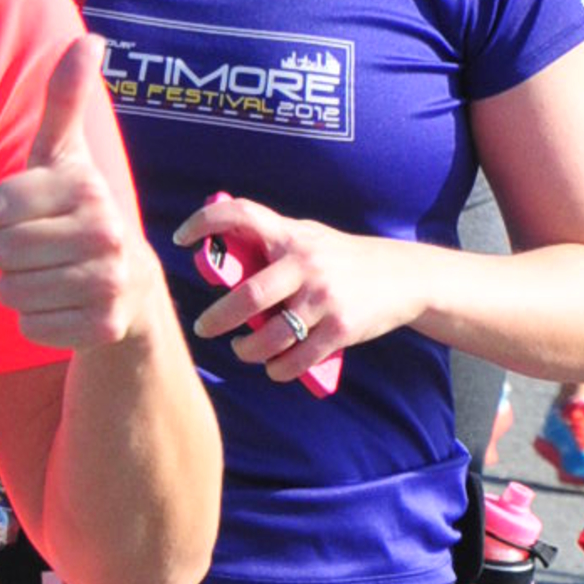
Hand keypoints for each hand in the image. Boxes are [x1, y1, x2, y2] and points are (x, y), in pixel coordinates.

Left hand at [0, 38, 156, 354]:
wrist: (129, 286)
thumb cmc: (78, 211)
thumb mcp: (67, 157)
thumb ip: (66, 100)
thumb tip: (89, 38)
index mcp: (89, 189)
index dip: (1, 214)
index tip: (28, 213)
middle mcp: (108, 234)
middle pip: (0, 252)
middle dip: (5, 255)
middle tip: (36, 249)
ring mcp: (110, 284)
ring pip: (11, 292)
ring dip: (17, 288)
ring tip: (48, 276)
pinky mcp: (103, 327)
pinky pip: (29, 327)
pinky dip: (34, 321)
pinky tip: (60, 306)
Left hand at [174, 196, 430, 386]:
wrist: (404, 276)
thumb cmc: (343, 259)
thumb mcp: (309, 238)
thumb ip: (272, 245)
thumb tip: (222, 260)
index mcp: (291, 236)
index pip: (241, 215)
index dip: (204, 222)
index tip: (180, 239)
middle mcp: (306, 264)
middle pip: (247, 297)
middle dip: (218, 319)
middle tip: (203, 327)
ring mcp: (324, 299)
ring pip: (269, 337)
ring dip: (247, 350)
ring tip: (242, 349)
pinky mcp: (340, 329)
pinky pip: (296, 359)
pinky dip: (278, 368)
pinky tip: (273, 367)